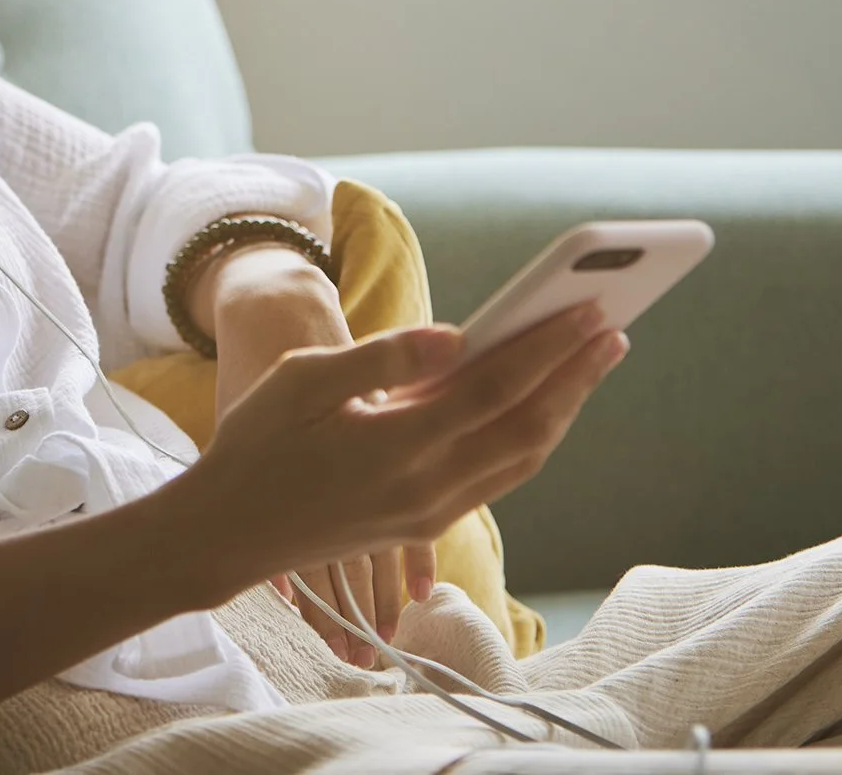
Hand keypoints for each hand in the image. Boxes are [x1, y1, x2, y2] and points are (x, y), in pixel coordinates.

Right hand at [174, 301, 627, 648]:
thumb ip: (385, 358)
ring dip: (563, 410)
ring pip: (521, 461)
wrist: (229, 531)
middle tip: (612, 329)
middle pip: (527, 430)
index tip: (587, 310)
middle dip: (575, 378)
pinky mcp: (423, 524)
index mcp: (395, 445)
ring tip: (589, 363)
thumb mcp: (305, 380)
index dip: (547, 348)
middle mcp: (424, 488)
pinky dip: (531, 438)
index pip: (494, 389)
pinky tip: (540, 407)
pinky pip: (499, 479)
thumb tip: (456, 337)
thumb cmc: (258, 442)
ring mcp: (428, 513)